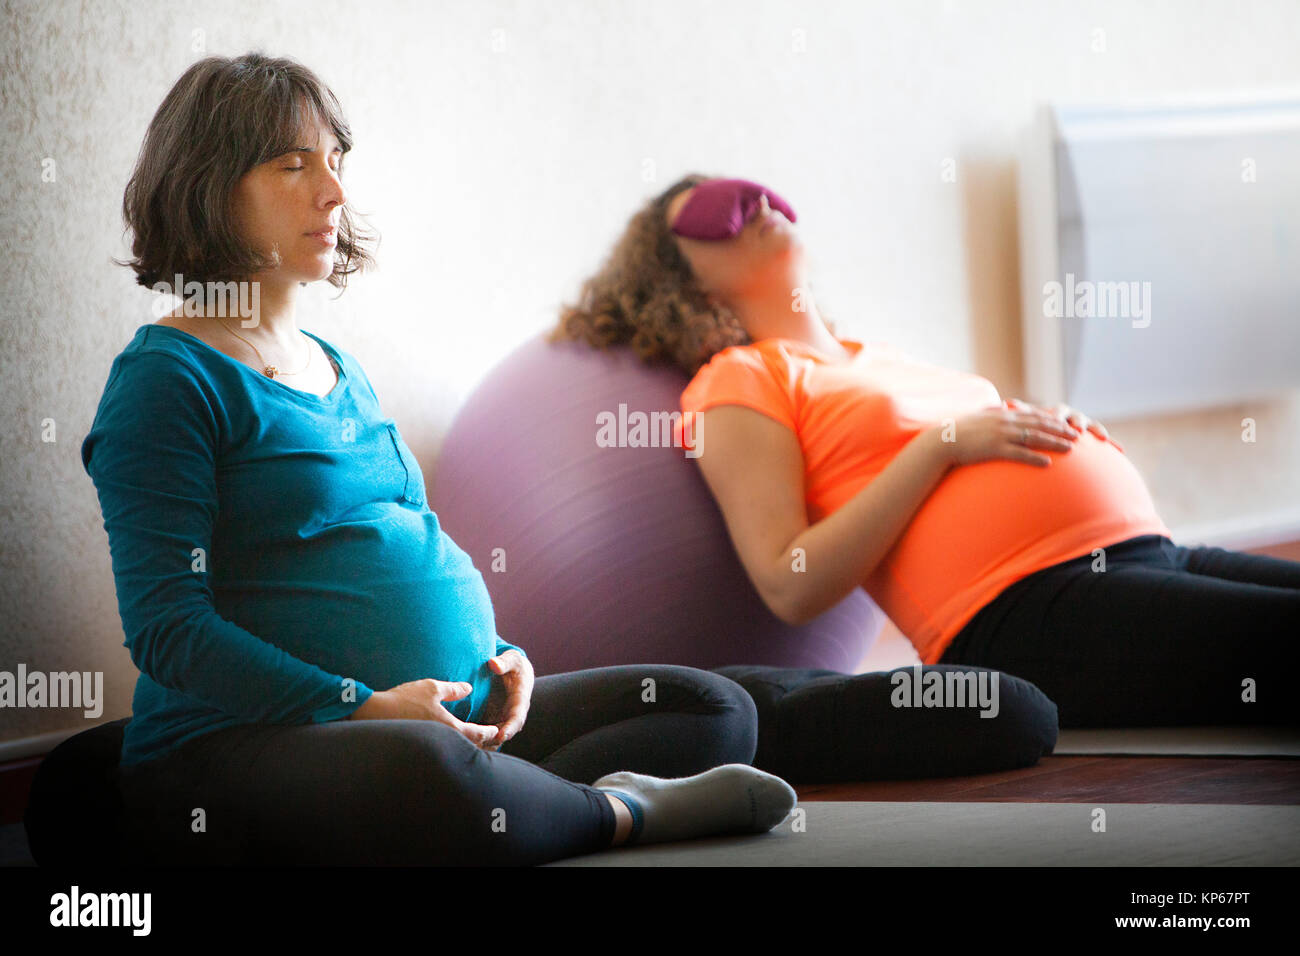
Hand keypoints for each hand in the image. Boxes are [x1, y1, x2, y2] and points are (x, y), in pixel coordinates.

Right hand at [347, 678, 498, 748]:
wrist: (375, 713)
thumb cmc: (404, 699)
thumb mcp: (431, 688)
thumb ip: (453, 689)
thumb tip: (469, 689)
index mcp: (449, 726)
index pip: (476, 733)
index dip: (488, 732)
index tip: (496, 731)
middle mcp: (442, 739)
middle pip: (468, 746)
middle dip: (480, 743)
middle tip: (491, 740)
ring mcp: (430, 745)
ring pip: (454, 749)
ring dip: (466, 746)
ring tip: (474, 742)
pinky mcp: (420, 747)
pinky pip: (442, 749)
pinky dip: (451, 746)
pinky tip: (450, 741)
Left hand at [478, 649, 533, 751]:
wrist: (513, 669)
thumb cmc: (513, 664)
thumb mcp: (512, 659)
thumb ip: (504, 662)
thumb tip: (494, 664)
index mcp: (520, 700)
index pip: (517, 718)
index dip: (510, 728)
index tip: (501, 736)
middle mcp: (512, 713)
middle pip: (505, 732)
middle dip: (493, 740)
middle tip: (478, 746)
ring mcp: (502, 718)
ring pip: (495, 736)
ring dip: (484, 742)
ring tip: (468, 747)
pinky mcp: (492, 719)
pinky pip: (485, 733)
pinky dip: (476, 739)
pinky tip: (462, 741)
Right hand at [942, 404, 1079, 467]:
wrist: (944, 440)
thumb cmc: (960, 430)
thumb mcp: (980, 415)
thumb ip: (994, 410)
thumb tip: (1004, 404)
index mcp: (1004, 414)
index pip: (1034, 415)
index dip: (1053, 420)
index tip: (1066, 424)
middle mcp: (1006, 422)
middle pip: (1039, 425)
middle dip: (1060, 430)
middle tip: (1077, 435)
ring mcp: (1001, 435)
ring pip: (1034, 438)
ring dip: (1054, 442)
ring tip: (1070, 448)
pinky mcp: (995, 449)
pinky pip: (1019, 454)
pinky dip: (1034, 458)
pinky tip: (1047, 463)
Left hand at [1004, 398, 1123, 451]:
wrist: (1051, 428)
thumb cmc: (1037, 424)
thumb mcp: (1028, 419)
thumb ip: (1020, 412)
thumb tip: (1006, 402)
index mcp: (1055, 412)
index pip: (1056, 412)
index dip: (1056, 415)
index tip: (1056, 419)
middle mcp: (1072, 416)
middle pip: (1076, 416)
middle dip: (1077, 421)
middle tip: (1077, 427)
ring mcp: (1084, 425)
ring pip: (1091, 425)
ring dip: (1095, 430)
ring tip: (1100, 437)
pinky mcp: (1093, 435)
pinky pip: (1103, 440)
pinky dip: (1112, 443)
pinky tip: (1120, 449)